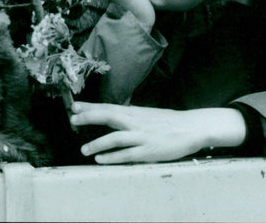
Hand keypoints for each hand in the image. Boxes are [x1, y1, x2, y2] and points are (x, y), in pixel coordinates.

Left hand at [70, 102, 246, 163]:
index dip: (90, 106)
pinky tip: (101, 160)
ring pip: (115, 138)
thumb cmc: (169, 123)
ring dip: (97, 143)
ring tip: (83, 149)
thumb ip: (130, 116)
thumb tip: (112, 116)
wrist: (192, 128)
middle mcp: (136, 121)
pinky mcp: (149, 151)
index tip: (74, 105)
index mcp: (135, 112)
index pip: (109, 106)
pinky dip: (112, 157)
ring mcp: (142, 136)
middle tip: (72, 120)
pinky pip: (127, 155)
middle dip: (89, 117)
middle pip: (108, 116)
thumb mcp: (147, 115)